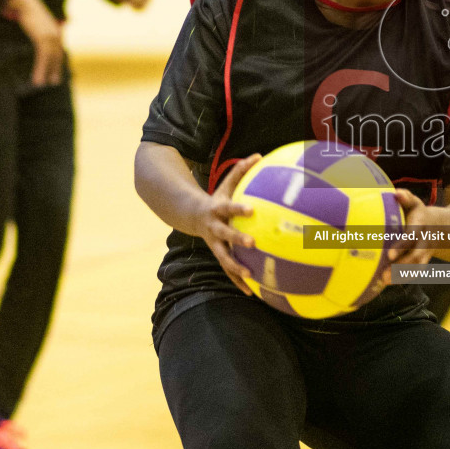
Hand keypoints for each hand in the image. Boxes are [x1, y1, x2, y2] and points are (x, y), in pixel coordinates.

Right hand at [6, 0, 64, 86]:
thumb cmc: (28, 10)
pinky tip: (36, 78)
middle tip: (54, 82)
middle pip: (57, 56)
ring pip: (50, 60)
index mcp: (56, 31)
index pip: (59, 50)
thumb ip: (41, 29)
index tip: (56, 70)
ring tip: (41, 84)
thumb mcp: (38, 21)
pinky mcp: (43, 39)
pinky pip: (43, 58)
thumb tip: (40, 34)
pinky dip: (40, 69)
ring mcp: (51, 37)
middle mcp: (56, 35)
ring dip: (46, 73)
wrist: (25, 1)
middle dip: (55, 70)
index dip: (58, 61)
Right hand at [189, 154, 259, 294]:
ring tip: (251, 276)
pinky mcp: (218, 255)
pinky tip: (251, 293)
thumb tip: (259, 155)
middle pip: (225, 236)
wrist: (191, 217)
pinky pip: (228, 271)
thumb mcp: (225, 184)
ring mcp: (214, 243)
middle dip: (237, 240)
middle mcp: (214, 229)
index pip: (228, 208)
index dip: (238, 209)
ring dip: (236, 268)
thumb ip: (241, 170)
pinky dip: (238, 282)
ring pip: (224, 258)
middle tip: (253, 244)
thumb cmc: (216, 199)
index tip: (251, 210)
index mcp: (217, 210)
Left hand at [387, 189, 442, 272]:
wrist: (444, 227)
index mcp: (421, 225)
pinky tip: (389, 281)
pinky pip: (416, 271)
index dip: (401, 246)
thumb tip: (396, 193)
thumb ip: (406, 197)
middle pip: (415, 255)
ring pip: (416, 266)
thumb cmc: (420, 213)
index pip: (412, 236)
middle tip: (384, 274)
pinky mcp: (423, 261)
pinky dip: (404, 277)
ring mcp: (426, 253)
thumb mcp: (416, 203)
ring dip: (401, 275)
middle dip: (401, 266)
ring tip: (385, 280)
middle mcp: (425, 241)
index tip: (389, 255)